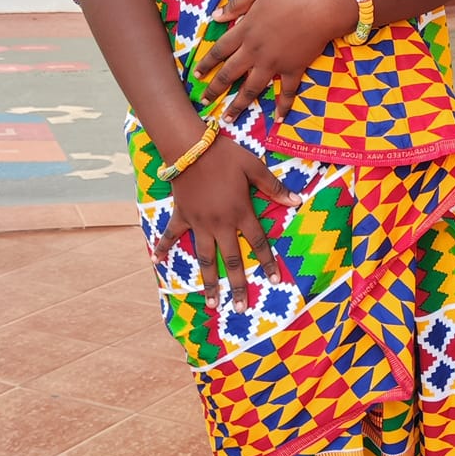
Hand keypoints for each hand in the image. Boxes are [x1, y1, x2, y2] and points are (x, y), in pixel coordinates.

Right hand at [153, 134, 294, 311]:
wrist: (190, 147)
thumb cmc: (225, 155)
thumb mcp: (254, 167)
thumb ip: (273, 187)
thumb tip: (296, 201)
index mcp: (240, 213)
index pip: (258, 243)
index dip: (267, 262)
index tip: (274, 280)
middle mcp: (221, 224)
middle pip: (232, 260)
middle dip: (238, 286)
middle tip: (240, 308)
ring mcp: (199, 223)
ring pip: (205, 258)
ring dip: (209, 282)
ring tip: (212, 302)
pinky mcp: (182, 216)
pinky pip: (172, 235)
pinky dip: (163, 247)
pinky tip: (157, 261)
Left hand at [198, 0, 357, 121]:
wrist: (323, 7)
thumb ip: (236, 3)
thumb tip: (215, 17)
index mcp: (245, 31)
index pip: (219, 50)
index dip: (207, 63)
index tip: (196, 75)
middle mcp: (255, 51)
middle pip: (229, 74)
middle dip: (215, 89)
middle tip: (204, 101)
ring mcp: (274, 63)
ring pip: (251, 88)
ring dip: (238, 105)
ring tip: (227, 119)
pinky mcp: (293, 69)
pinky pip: (287, 91)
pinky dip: (283, 106)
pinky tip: (278, 119)